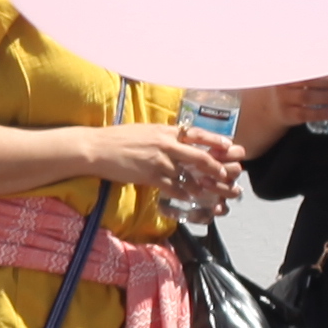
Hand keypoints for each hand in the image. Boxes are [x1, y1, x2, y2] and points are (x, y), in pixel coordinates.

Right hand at [81, 120, 239, 215]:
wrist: (96, 148)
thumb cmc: (117, 138)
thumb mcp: (144, 130)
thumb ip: (163, 135)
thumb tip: (176, 138)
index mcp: (165, 130)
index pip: (198, 134)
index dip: (216, 140)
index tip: (230, 146)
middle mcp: (166, 144)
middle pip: (200, 156)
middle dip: (216, 167)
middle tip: (227, 175)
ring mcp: (159, 161)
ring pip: (188, 175)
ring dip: (202, 185)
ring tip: (211, 192)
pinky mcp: (150, 175)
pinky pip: (173, 187)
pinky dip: (183, 193)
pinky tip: (189, 198)